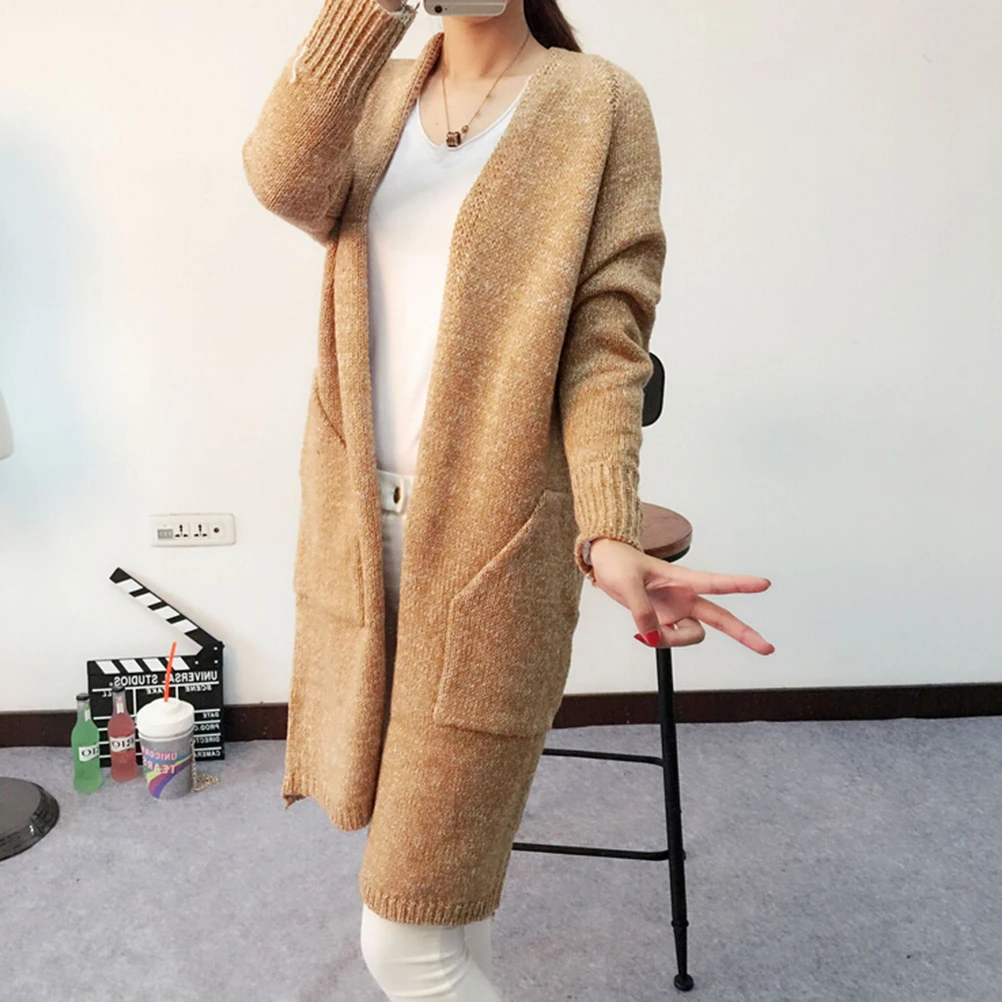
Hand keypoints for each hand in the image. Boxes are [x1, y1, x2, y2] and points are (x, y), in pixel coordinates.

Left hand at [588, 537, 774, 653]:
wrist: (605, 562)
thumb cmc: (618, 562)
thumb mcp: (626, 583)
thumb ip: (641, 611)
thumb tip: (653, 637)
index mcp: (683, 579)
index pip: (716, 583)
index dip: (740, 584)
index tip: (764, 584)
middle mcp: (686, 597)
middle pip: (721, 618)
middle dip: (743, 633)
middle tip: (767, 648)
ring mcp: (677, 610)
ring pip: (691, 636)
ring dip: (673, 640)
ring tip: (647, 630)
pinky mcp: (665, 620)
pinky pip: (670, 640)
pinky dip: (658, 641)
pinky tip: (643, 633)